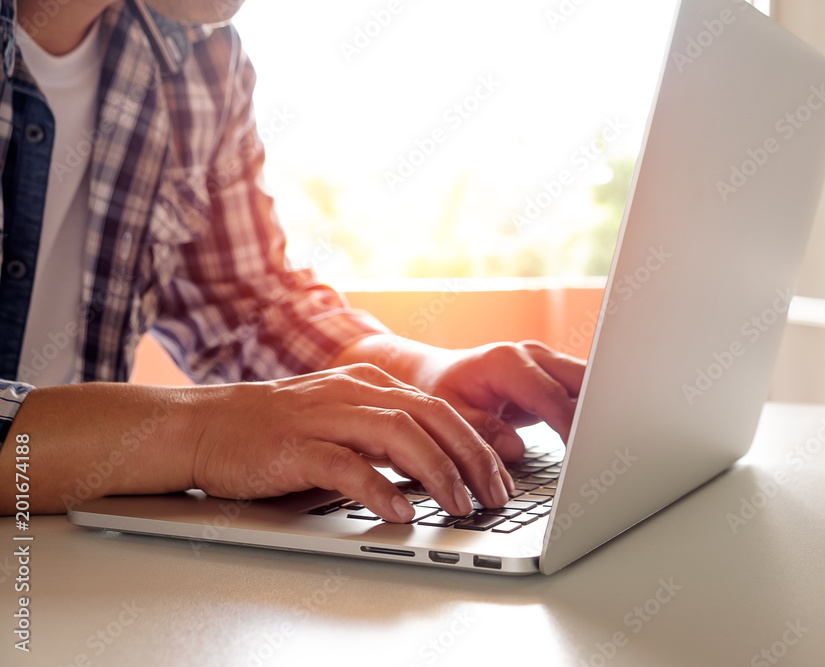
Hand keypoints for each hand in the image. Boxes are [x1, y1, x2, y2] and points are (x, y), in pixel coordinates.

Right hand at [192, 363, 514, 521]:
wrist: (206, 426)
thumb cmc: (277, 431)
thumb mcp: (343, 422)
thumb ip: (386, 438)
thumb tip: (439, 467)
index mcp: (370, 386)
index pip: (440, 409)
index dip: (478, 443)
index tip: (501, 477)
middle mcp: (353, 394)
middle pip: (430, 416)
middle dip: (471, 457)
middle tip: (495, 495)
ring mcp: (324, 417)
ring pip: (398, 433)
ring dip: (436, 471)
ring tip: (459, 505)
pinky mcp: (295, 446)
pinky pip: (346, 465)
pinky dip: (379, 489)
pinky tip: (400, 512)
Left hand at [333, 335, 586, 461]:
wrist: (431, 373)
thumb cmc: (436, 391)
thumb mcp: (447, 414)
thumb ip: (480, 432)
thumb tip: (515, 451)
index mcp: (505, 362)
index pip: (550, 396)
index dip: (571, 425)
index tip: (585, 453)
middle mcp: (531, 355)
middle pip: (582, 380)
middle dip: (599, 411)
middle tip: (610, 448)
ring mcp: (545, 362)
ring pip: (587, 383)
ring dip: (599, 410)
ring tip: (610, 444)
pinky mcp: (551, 376)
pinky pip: (579, 392)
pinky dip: (590, 412)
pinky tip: (597, 439)